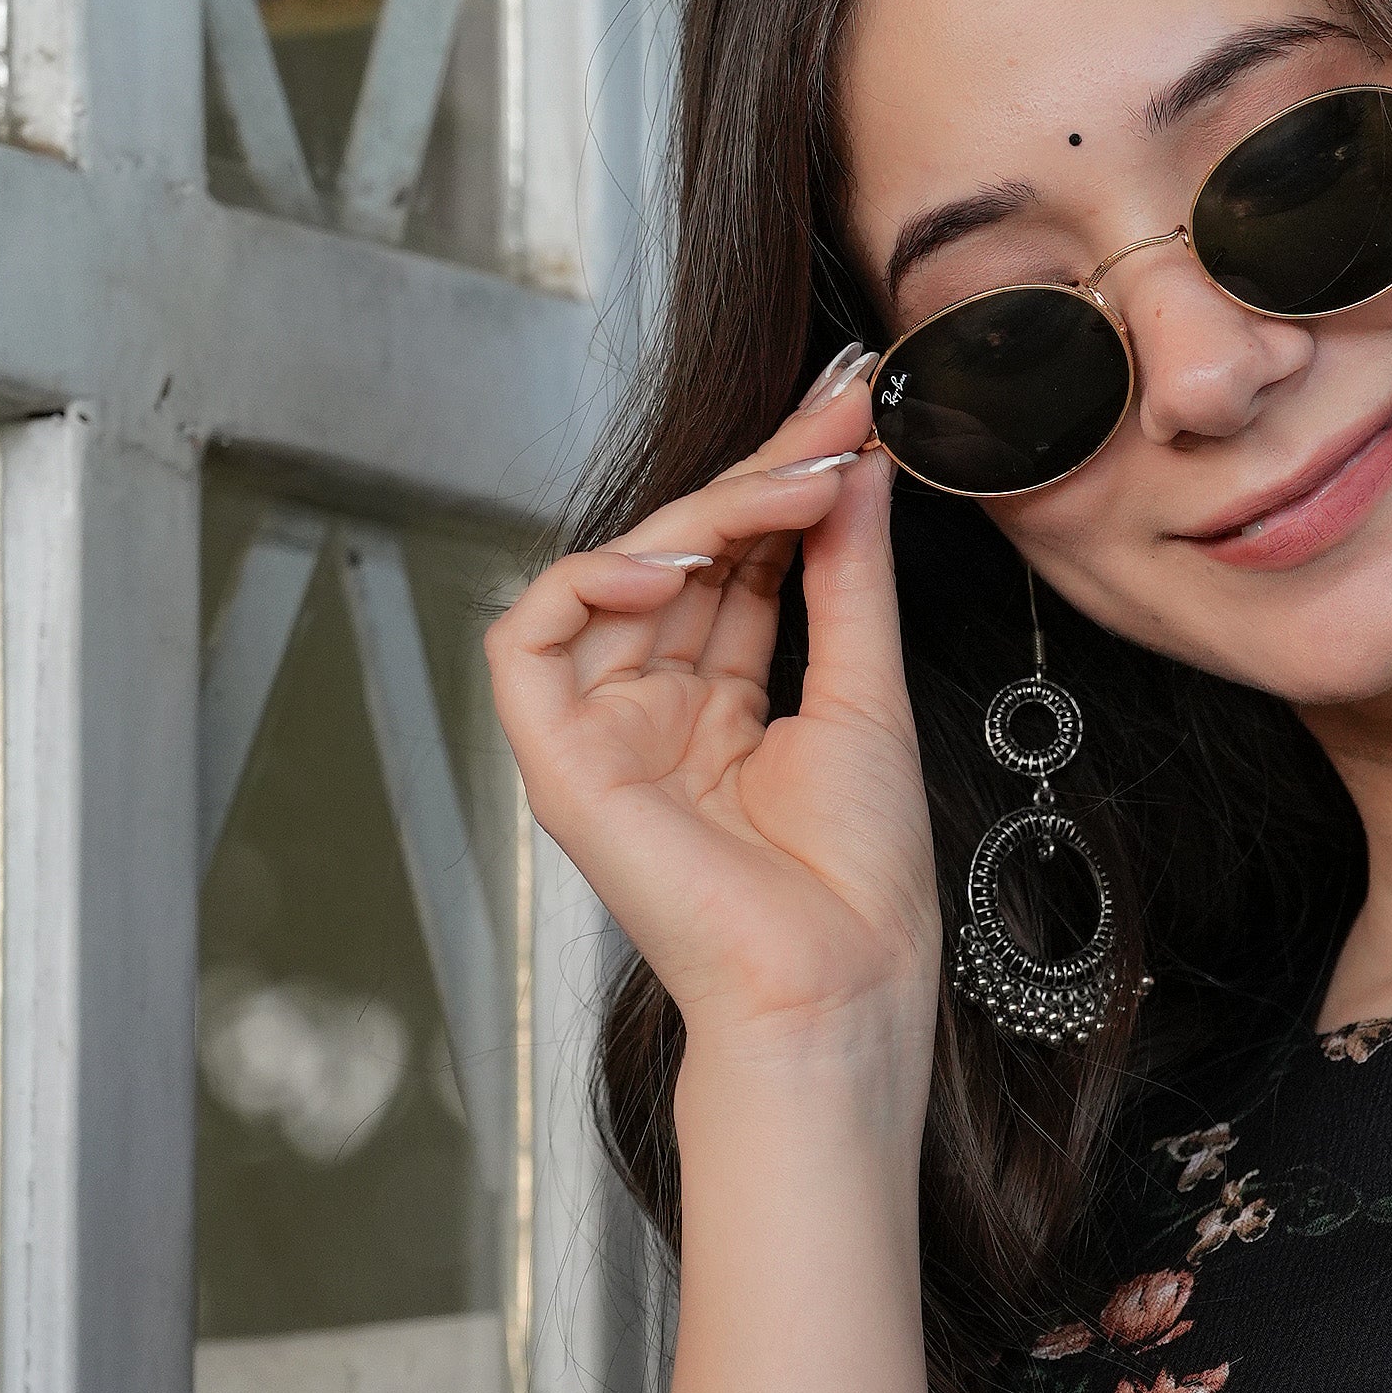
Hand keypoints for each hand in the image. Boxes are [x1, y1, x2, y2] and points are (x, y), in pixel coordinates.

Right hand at [483, 350, 940, 1090]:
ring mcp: (602, 734)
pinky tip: (669, 559)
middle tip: (836, 415)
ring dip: (701, 516)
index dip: (783, 483)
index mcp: (720, 705)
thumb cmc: (858, 878)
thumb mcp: (862, 691)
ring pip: (615, 577)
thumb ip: (845, 574)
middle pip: (679, 558)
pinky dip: (588, 580)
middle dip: (756, 475)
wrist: (838, 980)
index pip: (735, 563)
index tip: (850, 412)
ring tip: (789, 485)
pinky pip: (529, 639)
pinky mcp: (557, 761)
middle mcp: (653, 711)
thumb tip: (854, 466)